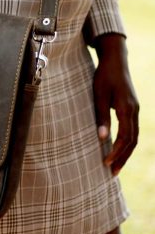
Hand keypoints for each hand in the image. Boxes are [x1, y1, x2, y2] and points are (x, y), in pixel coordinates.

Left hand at [93, 33, 138, 175]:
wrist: (115, 60)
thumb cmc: (104, 76)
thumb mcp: (99, 94)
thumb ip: (101, 116)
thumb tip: (102, 138)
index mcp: (126, 109)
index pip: (125, 137)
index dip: (116, 152)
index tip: (105, 163)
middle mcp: (134, 111)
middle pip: (132, 141)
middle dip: (123, 158)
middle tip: (112, 173)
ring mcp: (135, 110)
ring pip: (134, 137)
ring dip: (125, 152)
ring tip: (115, 166)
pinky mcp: (132, 108)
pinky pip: (132, 130)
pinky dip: (127, 142)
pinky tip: (119, 149)